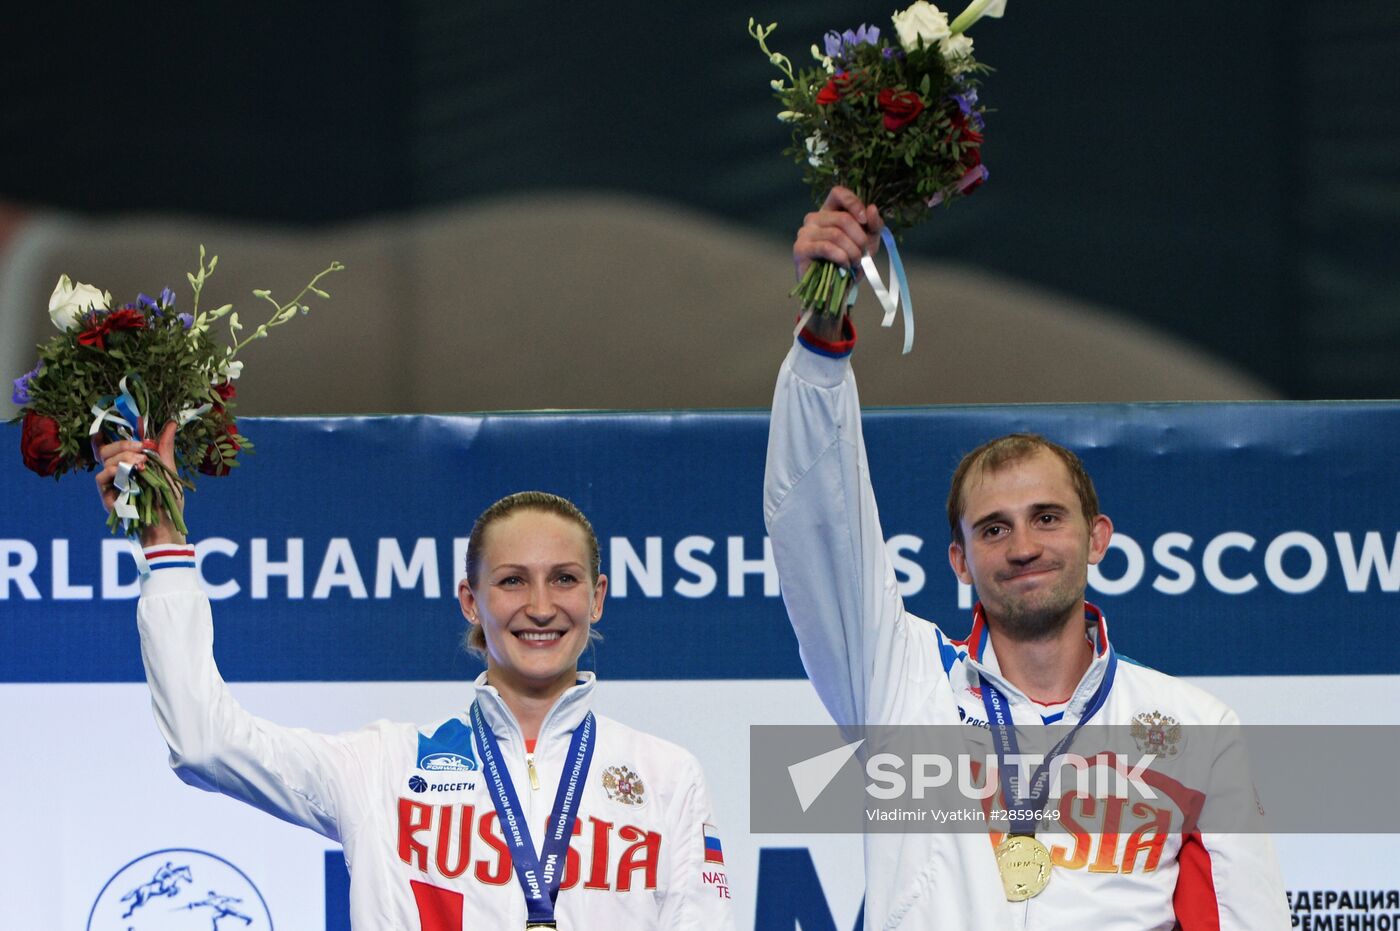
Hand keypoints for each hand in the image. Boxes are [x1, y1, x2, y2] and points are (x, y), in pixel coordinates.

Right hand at [95, 421, 185, 546]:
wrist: (168, 525)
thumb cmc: (170, 502)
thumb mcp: (168, 471)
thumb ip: (164, 448)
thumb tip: (172, 423)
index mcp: (132, 465)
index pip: (119, 445)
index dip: (124, 432)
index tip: (140, 422)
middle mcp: (119, 473)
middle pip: (106, 450)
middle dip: (123, 443)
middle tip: (142, 447)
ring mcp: (111, 485)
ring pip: (104, 461)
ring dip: (123, 456)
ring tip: (142, 462)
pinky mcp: (106, 497)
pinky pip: (100, 478)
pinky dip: (113, 470)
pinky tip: (129, 470)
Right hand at [793, 187, 883, 281]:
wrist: (835, 293)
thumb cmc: (850, 265)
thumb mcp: (868, 243)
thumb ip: (873, 225)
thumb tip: (872, 208)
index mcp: (829, 213)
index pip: (838, 193)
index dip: (853, 203)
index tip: (865, 221)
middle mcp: (814, 219)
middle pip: (842, 218)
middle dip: (859, 238)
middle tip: (864, 254)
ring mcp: (805, 233)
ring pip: (836, 234)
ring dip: (852, 251)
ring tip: (856, 263)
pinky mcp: (800, 249)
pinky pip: (826, 247)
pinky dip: (841, 257)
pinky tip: (845, 266)